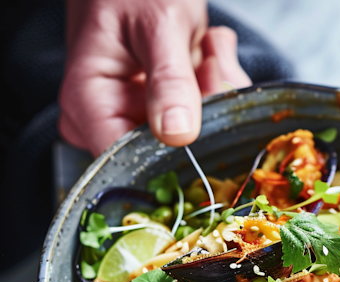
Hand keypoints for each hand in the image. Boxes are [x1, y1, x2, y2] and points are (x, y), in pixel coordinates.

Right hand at [59, 0, 250, 156]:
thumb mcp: (158, 24)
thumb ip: (169, 80)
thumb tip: (177, 136)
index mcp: (90, 102)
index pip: (131, 164)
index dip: (178, 155)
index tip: (210, 118)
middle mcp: (108, 116)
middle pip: (171, 148)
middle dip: (205, 108)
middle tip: (211, 63)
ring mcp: (135, 113)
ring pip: (194, 131)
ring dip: (214, 89)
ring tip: (208, 48)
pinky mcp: (159, 107)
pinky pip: (199, 113)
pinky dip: (214, 81)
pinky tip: (206, 48)